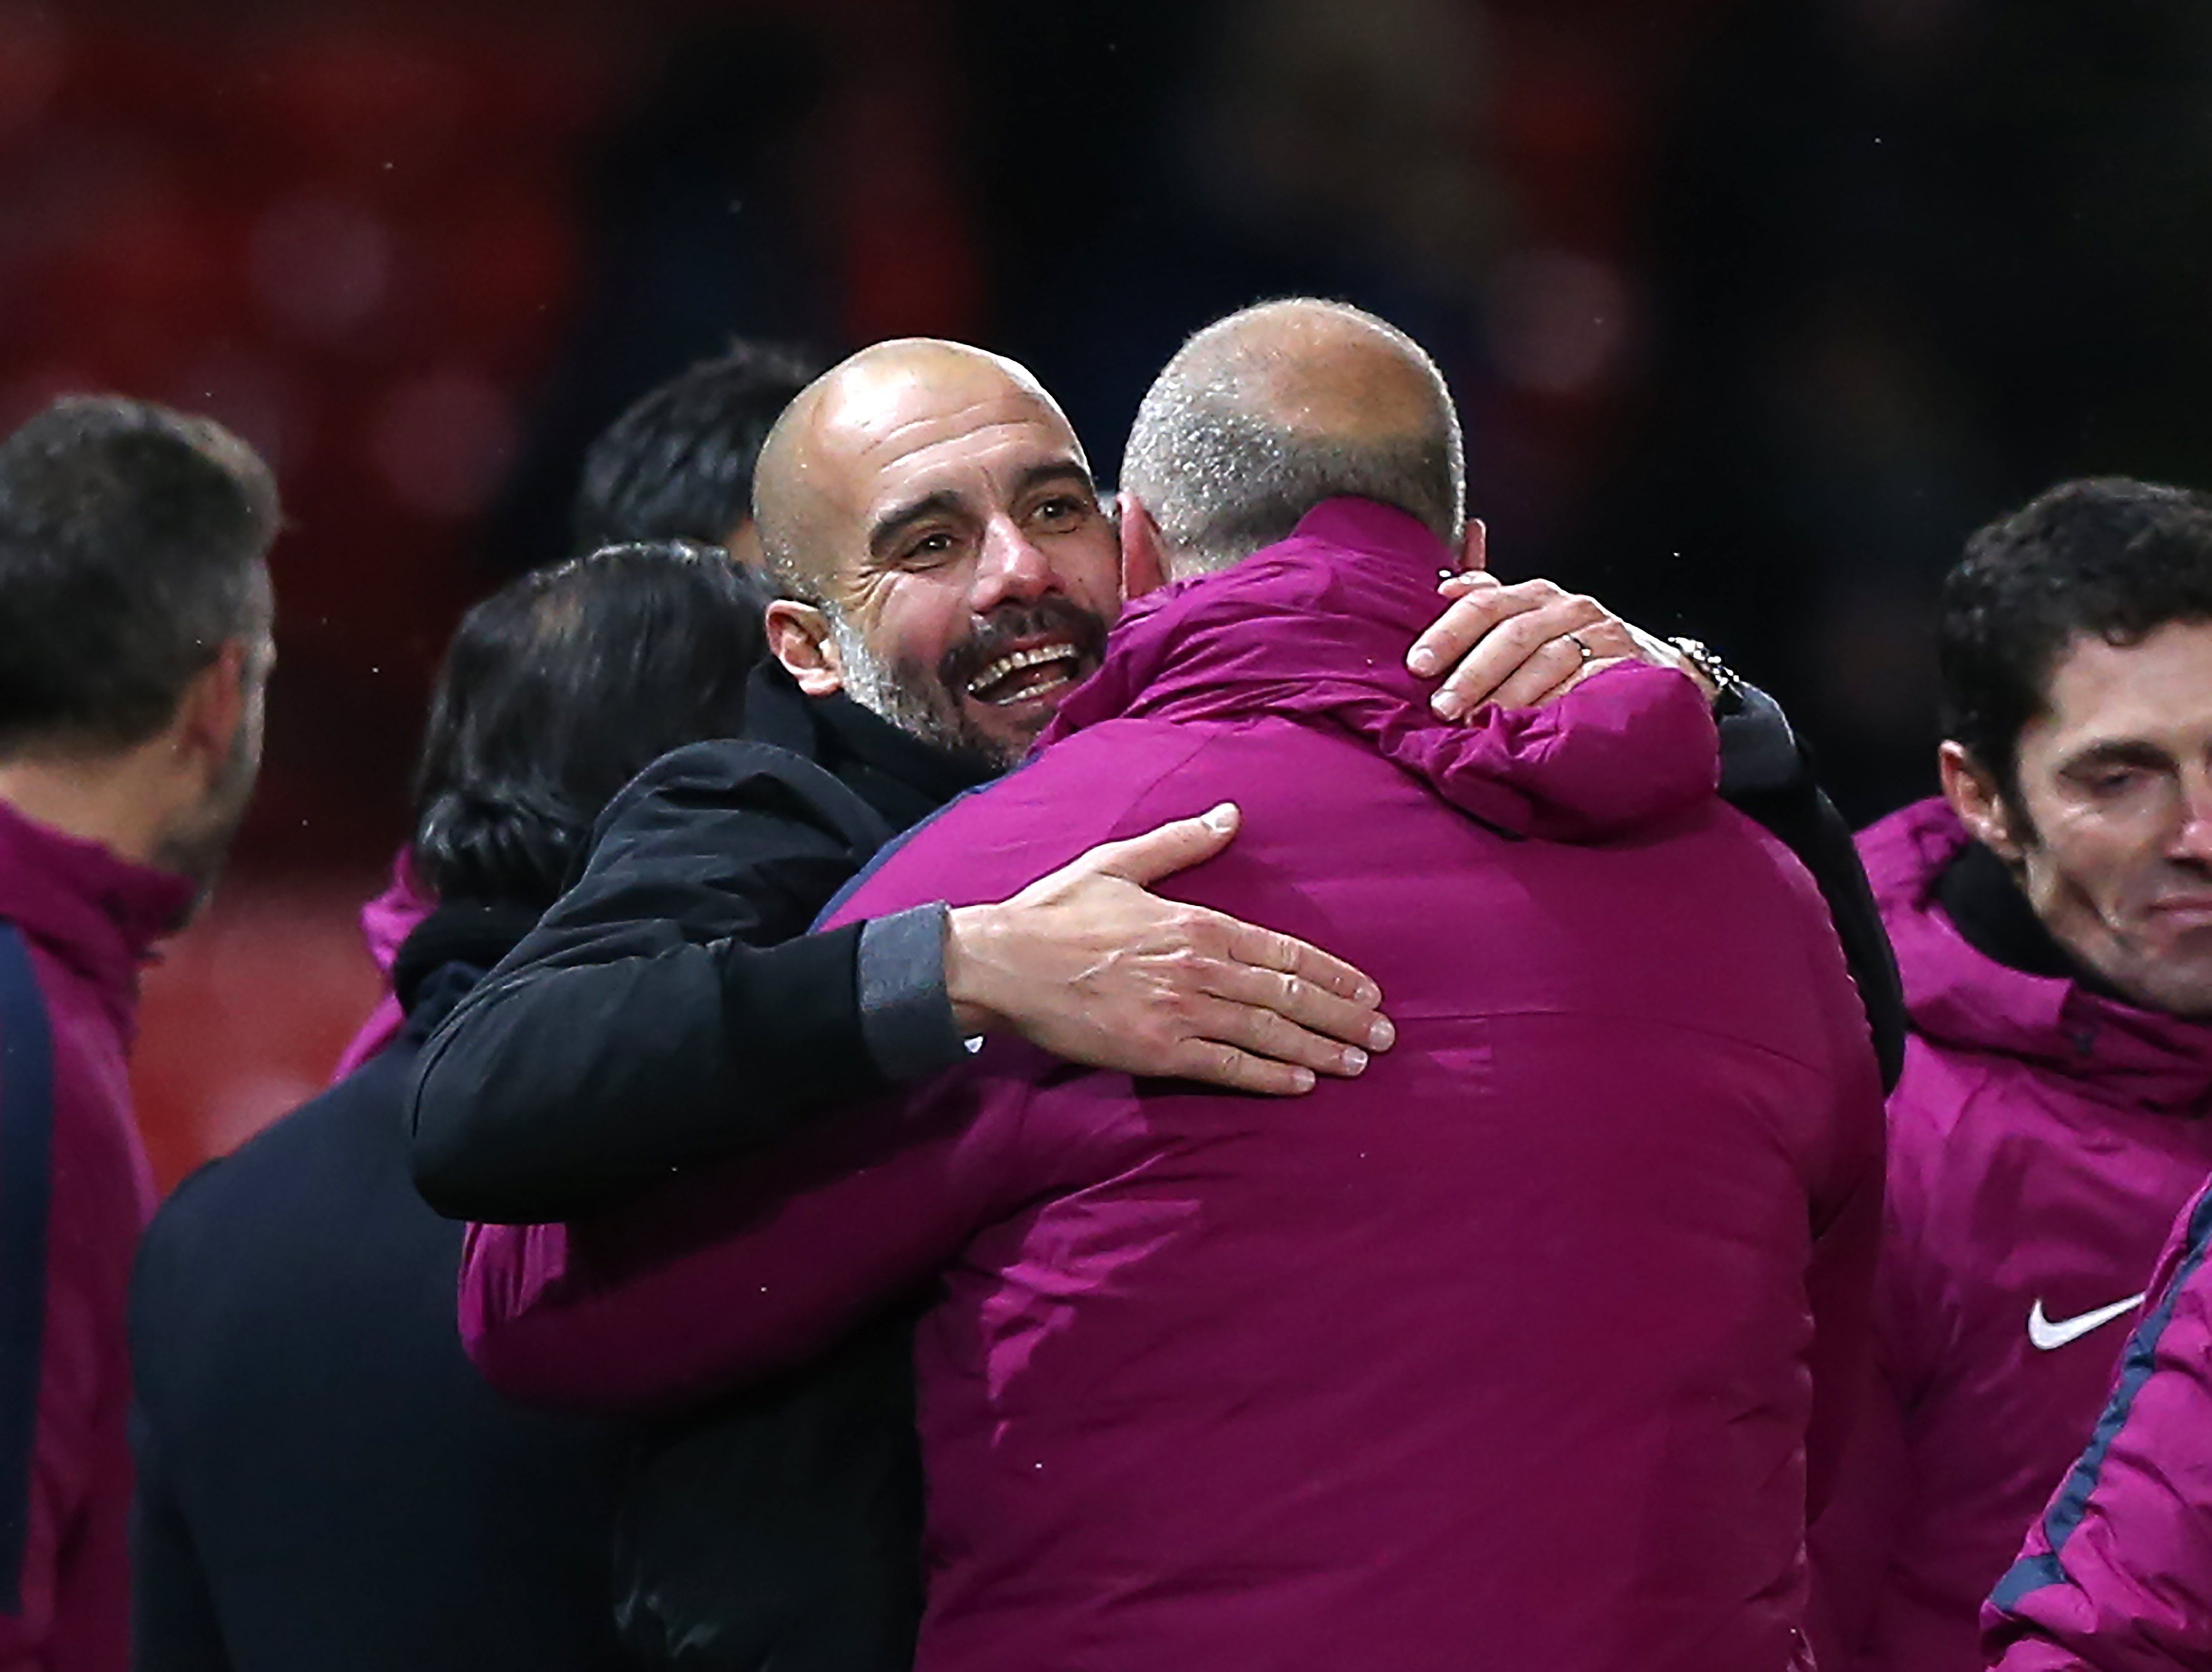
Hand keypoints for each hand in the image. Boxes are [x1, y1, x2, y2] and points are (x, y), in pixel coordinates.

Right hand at [943, 803, 1392, 1095]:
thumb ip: (1180, 843)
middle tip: (1383, 1036)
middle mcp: (1199, 967)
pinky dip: (1269, 1076)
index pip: (1283, 950)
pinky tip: (1303, 1083)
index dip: (1332, 974)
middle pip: (1288, 994)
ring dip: (1320, 1049)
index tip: (1368, 992)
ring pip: (1267, 1032)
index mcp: (1196, 922)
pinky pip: (1227, 1066)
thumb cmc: (1057, 913)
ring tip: (1358, 1063)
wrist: (1002, 963)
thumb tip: (1230, 816)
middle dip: (1342, 1017)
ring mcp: (1180, 1011)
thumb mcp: (1118, 863)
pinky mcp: (1155, 1050)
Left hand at [1406, 541, 1714, 718]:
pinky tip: (1529, 724)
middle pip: (1513, 634)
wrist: (1655, 670)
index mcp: (1537, 595)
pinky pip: (1586, 683)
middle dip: (1473, 673)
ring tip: (1478, 722)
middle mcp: (1569, 608)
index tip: (1418, 665)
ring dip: (1509, 693)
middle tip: (1443, 706)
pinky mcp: (1628, 664)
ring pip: (1548, 659)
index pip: (1485, 603)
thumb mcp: (1534, 619)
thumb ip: (1492, 603)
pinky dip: (1555, 703)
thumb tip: (1446, 585)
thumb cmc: (1578, 648)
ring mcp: (1602, 634)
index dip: (1448, 633)